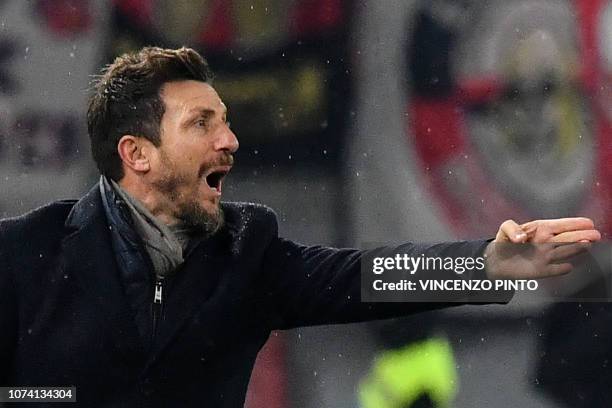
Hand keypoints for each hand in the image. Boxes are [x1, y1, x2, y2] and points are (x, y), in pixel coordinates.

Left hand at [485, 217, 600, 279]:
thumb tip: (521, 237)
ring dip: (576, 248)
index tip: (588, 223)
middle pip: (568, 238)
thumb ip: (511, 228)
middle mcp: (546, 242)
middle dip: (582, 235)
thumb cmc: (504, 242)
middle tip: (594, 234)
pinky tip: (569, 266)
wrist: (497, 260)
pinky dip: (561, 269)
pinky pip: (555, 270)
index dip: (574, 223)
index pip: (560, 225)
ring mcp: (546, 256)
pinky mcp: (542, 270)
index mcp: (540, 229)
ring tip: (587, 244)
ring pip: (565, 251)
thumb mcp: (504, 229)